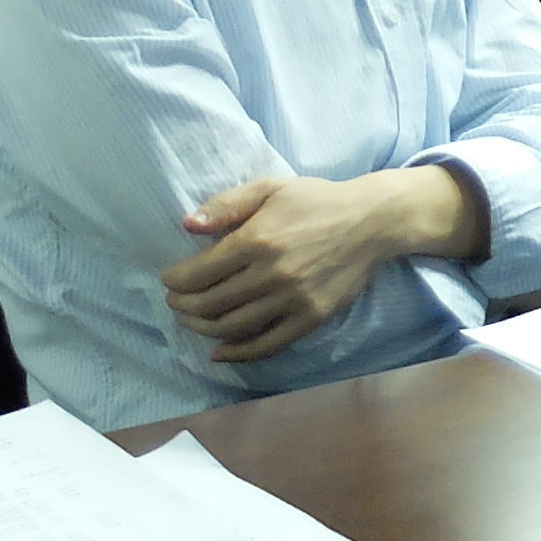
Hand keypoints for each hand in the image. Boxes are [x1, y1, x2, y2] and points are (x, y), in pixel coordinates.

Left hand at [162, 166, 482, 363]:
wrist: (371, 222)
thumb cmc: (316, 200)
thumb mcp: (270, 188)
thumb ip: (227, 205)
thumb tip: (188, 225)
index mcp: (256, 239)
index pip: (198, 273)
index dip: (175, 281)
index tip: (169, 280)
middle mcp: (271, 274)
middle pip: (209, 304)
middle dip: (182, 306)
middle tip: (175, 302)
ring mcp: (292, 300)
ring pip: (231, 327)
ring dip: (202, 329)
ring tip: (192, 321)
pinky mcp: (310, 319)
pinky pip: (266, 345)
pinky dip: (237, 353)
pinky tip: (219, 352)